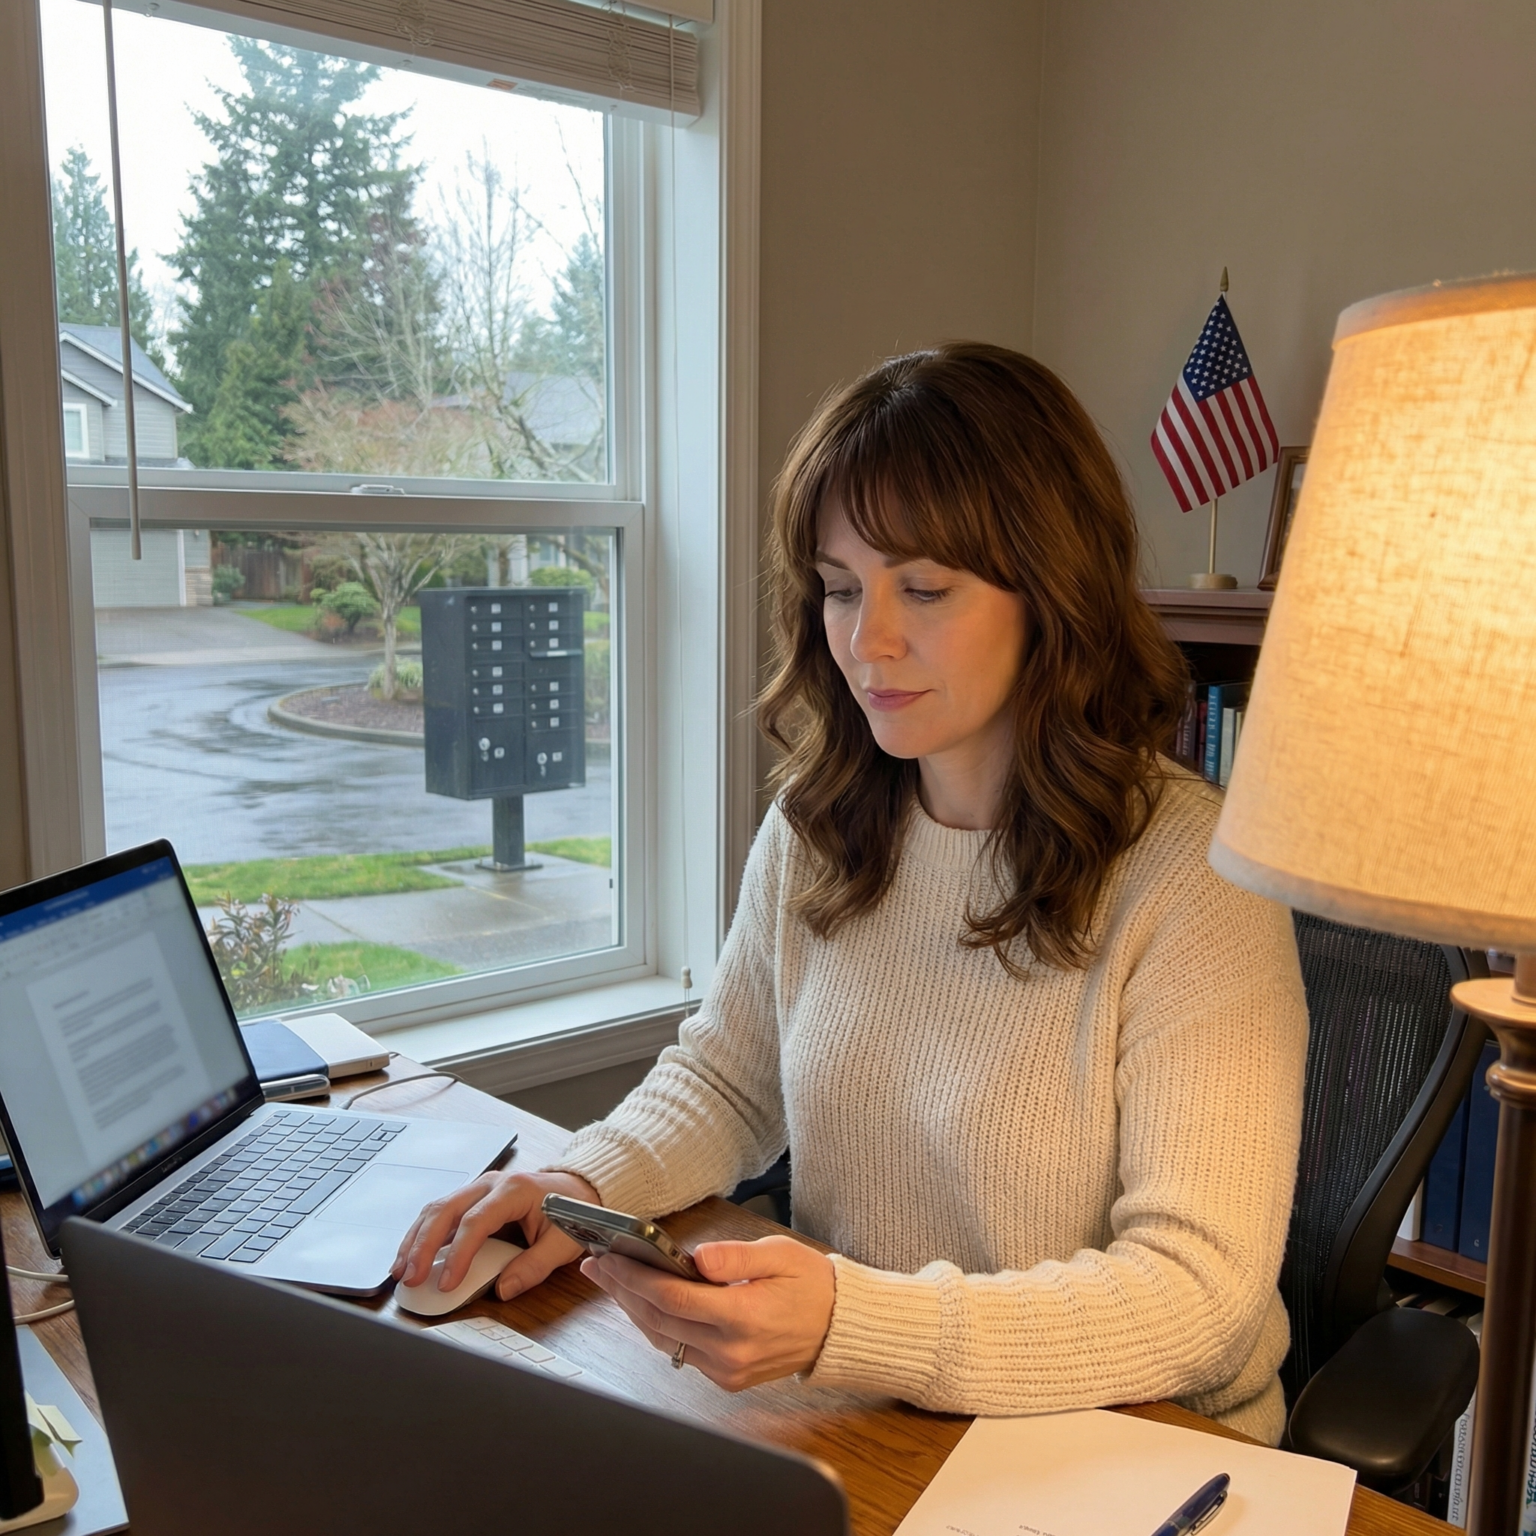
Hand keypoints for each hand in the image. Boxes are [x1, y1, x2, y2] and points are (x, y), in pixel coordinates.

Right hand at [392, 1169, 598, 1299]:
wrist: (577, 1188)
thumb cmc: (571, 1213)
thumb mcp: (563, 1242)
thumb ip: (535, 1267)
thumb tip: (504, 1290)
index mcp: (514, 1190)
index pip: (476, 1221)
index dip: (458, 1254)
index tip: (446, 1282)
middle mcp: (490, 1184)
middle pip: (446, 1210)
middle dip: (423, 1245)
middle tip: (409, 1277)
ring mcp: (478, 1188)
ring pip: (436, 1209)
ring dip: (415, 1240)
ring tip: (400, 1271)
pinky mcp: (471, 1199)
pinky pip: (440, 1214)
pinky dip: (421, 1235)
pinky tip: (409, 1256)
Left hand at [581, 1235, 835, 1391]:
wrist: (838, 1327)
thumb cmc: (810, 1284)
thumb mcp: (779, 1254)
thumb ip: (734, 1257)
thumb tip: (695, 1258)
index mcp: (743, 1318)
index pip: (672, 1299)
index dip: (636, 1278)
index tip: (610, 1257)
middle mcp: (730, 1352)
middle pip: (659, 1321)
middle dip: (623, 1290)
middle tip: (597, 1264)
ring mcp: (727, 1370)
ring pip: (663, 1340)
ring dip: (633, 1309)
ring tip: (611, 1280)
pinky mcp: (727, 1378)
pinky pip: (679, 1351)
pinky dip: (656, 1326)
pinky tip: (642, 1303)